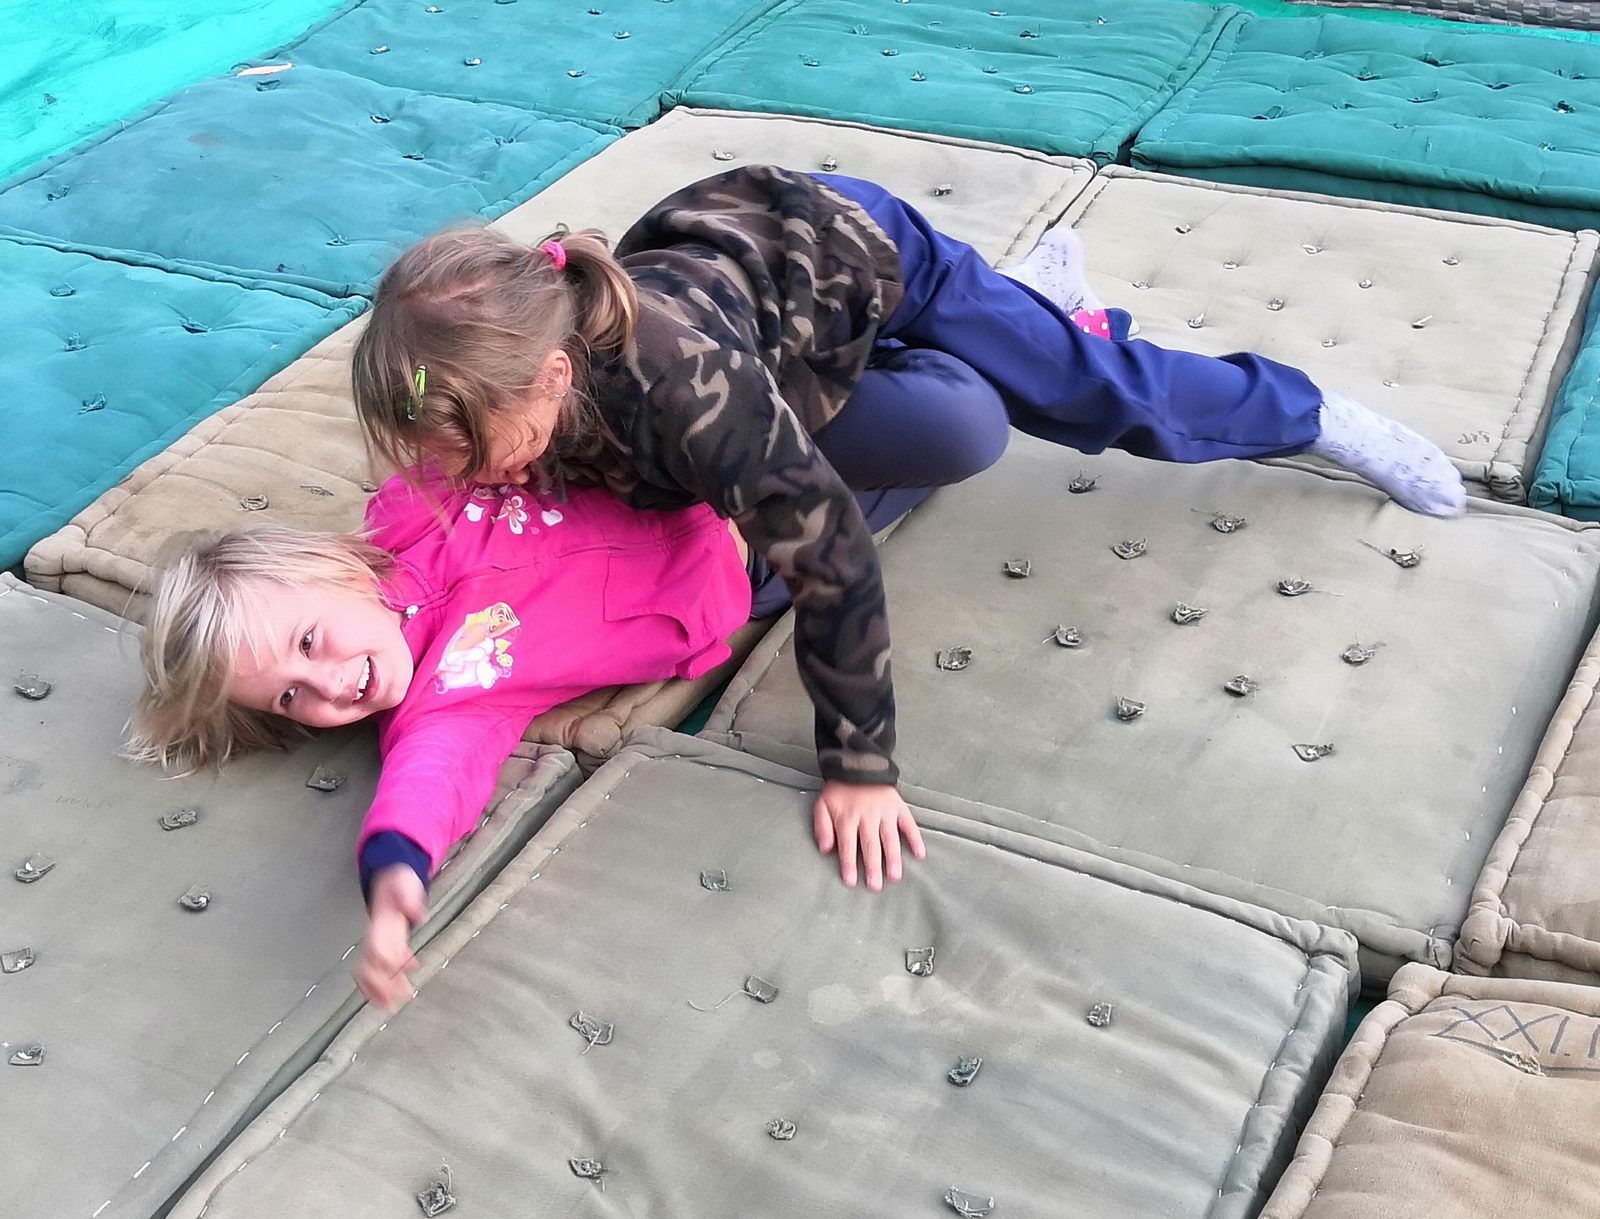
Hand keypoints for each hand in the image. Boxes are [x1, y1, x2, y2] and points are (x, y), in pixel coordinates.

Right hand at [355, 864, 427, 1011]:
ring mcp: (383, 942)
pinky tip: (402, 990)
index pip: (376, 947)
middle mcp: (377, 937)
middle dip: (379, 985)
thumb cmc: (398, 881)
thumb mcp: (404, 882)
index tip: (395, 969)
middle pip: (371, 966)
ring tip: (394, 1005)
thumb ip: (410, 897)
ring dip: (382, 989)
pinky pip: (387, 969)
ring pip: (375, 972)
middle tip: (393, 1001)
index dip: (383, 960)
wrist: (390, 879)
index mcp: (380, 923)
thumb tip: (418, 915)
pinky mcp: (392, 945)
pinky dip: (390, 982)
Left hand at [812, 780, 926, 891]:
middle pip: (870, 845)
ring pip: (890, 838)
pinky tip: (920, 854)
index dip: (849, 864)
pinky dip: (915, 839)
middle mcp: (867, 816)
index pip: (847, 844)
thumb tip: (825, 850)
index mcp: (847, 818)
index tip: (852, 882)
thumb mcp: (822, 805)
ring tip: (896, 876)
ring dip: (893, 858)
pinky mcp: (899, 807)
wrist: (859, 766)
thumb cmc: (839, 792)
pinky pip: (909, 824)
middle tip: (876, 887)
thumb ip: (822, 827)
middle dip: (873, 867)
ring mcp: (885, 812)